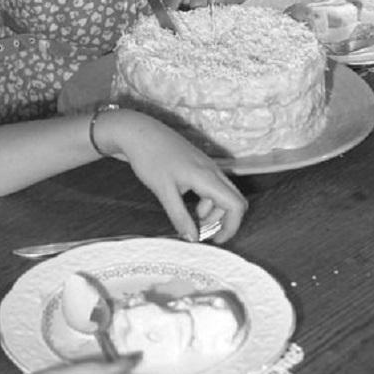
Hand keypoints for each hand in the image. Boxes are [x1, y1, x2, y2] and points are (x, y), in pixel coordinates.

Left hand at [98, 110, 247, 241]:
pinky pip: (212, 187)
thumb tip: (192, 239)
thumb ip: (179, 216)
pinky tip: (187, 206)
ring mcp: (206, 166)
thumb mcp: (163, 191)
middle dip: (224, 220)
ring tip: (192, 221)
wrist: (138, 132)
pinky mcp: (198, 165)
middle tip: (204, 234)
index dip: (231, 227)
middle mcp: (212, 170)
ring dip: (213, 212)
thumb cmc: (150, 158)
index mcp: (207, 177)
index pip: (236, 205)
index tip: (215, 241)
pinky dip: (205, 201)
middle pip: (234, 200)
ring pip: (222, 194)